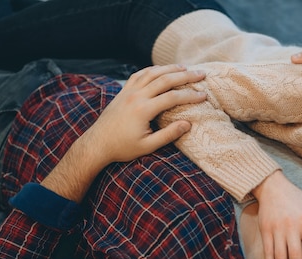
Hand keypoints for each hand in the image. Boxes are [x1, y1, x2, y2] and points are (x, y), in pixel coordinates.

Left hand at [86, 64, 206, 164]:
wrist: (97, 144)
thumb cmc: (122, 148)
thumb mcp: (147, 146)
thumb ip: (168, 135)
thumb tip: (188, 124)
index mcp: (143, 110)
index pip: (173, 97)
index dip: (190, 95)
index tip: (204, 95)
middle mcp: (136, 96)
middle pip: (165, 79)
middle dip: (186, 76)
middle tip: (201, 74)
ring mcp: (128, 92)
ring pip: (152, 73)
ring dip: (170, 68)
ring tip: (185, 68)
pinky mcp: (123, 92)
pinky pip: (139, 74)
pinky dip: (152, 69)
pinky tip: (161, 69)